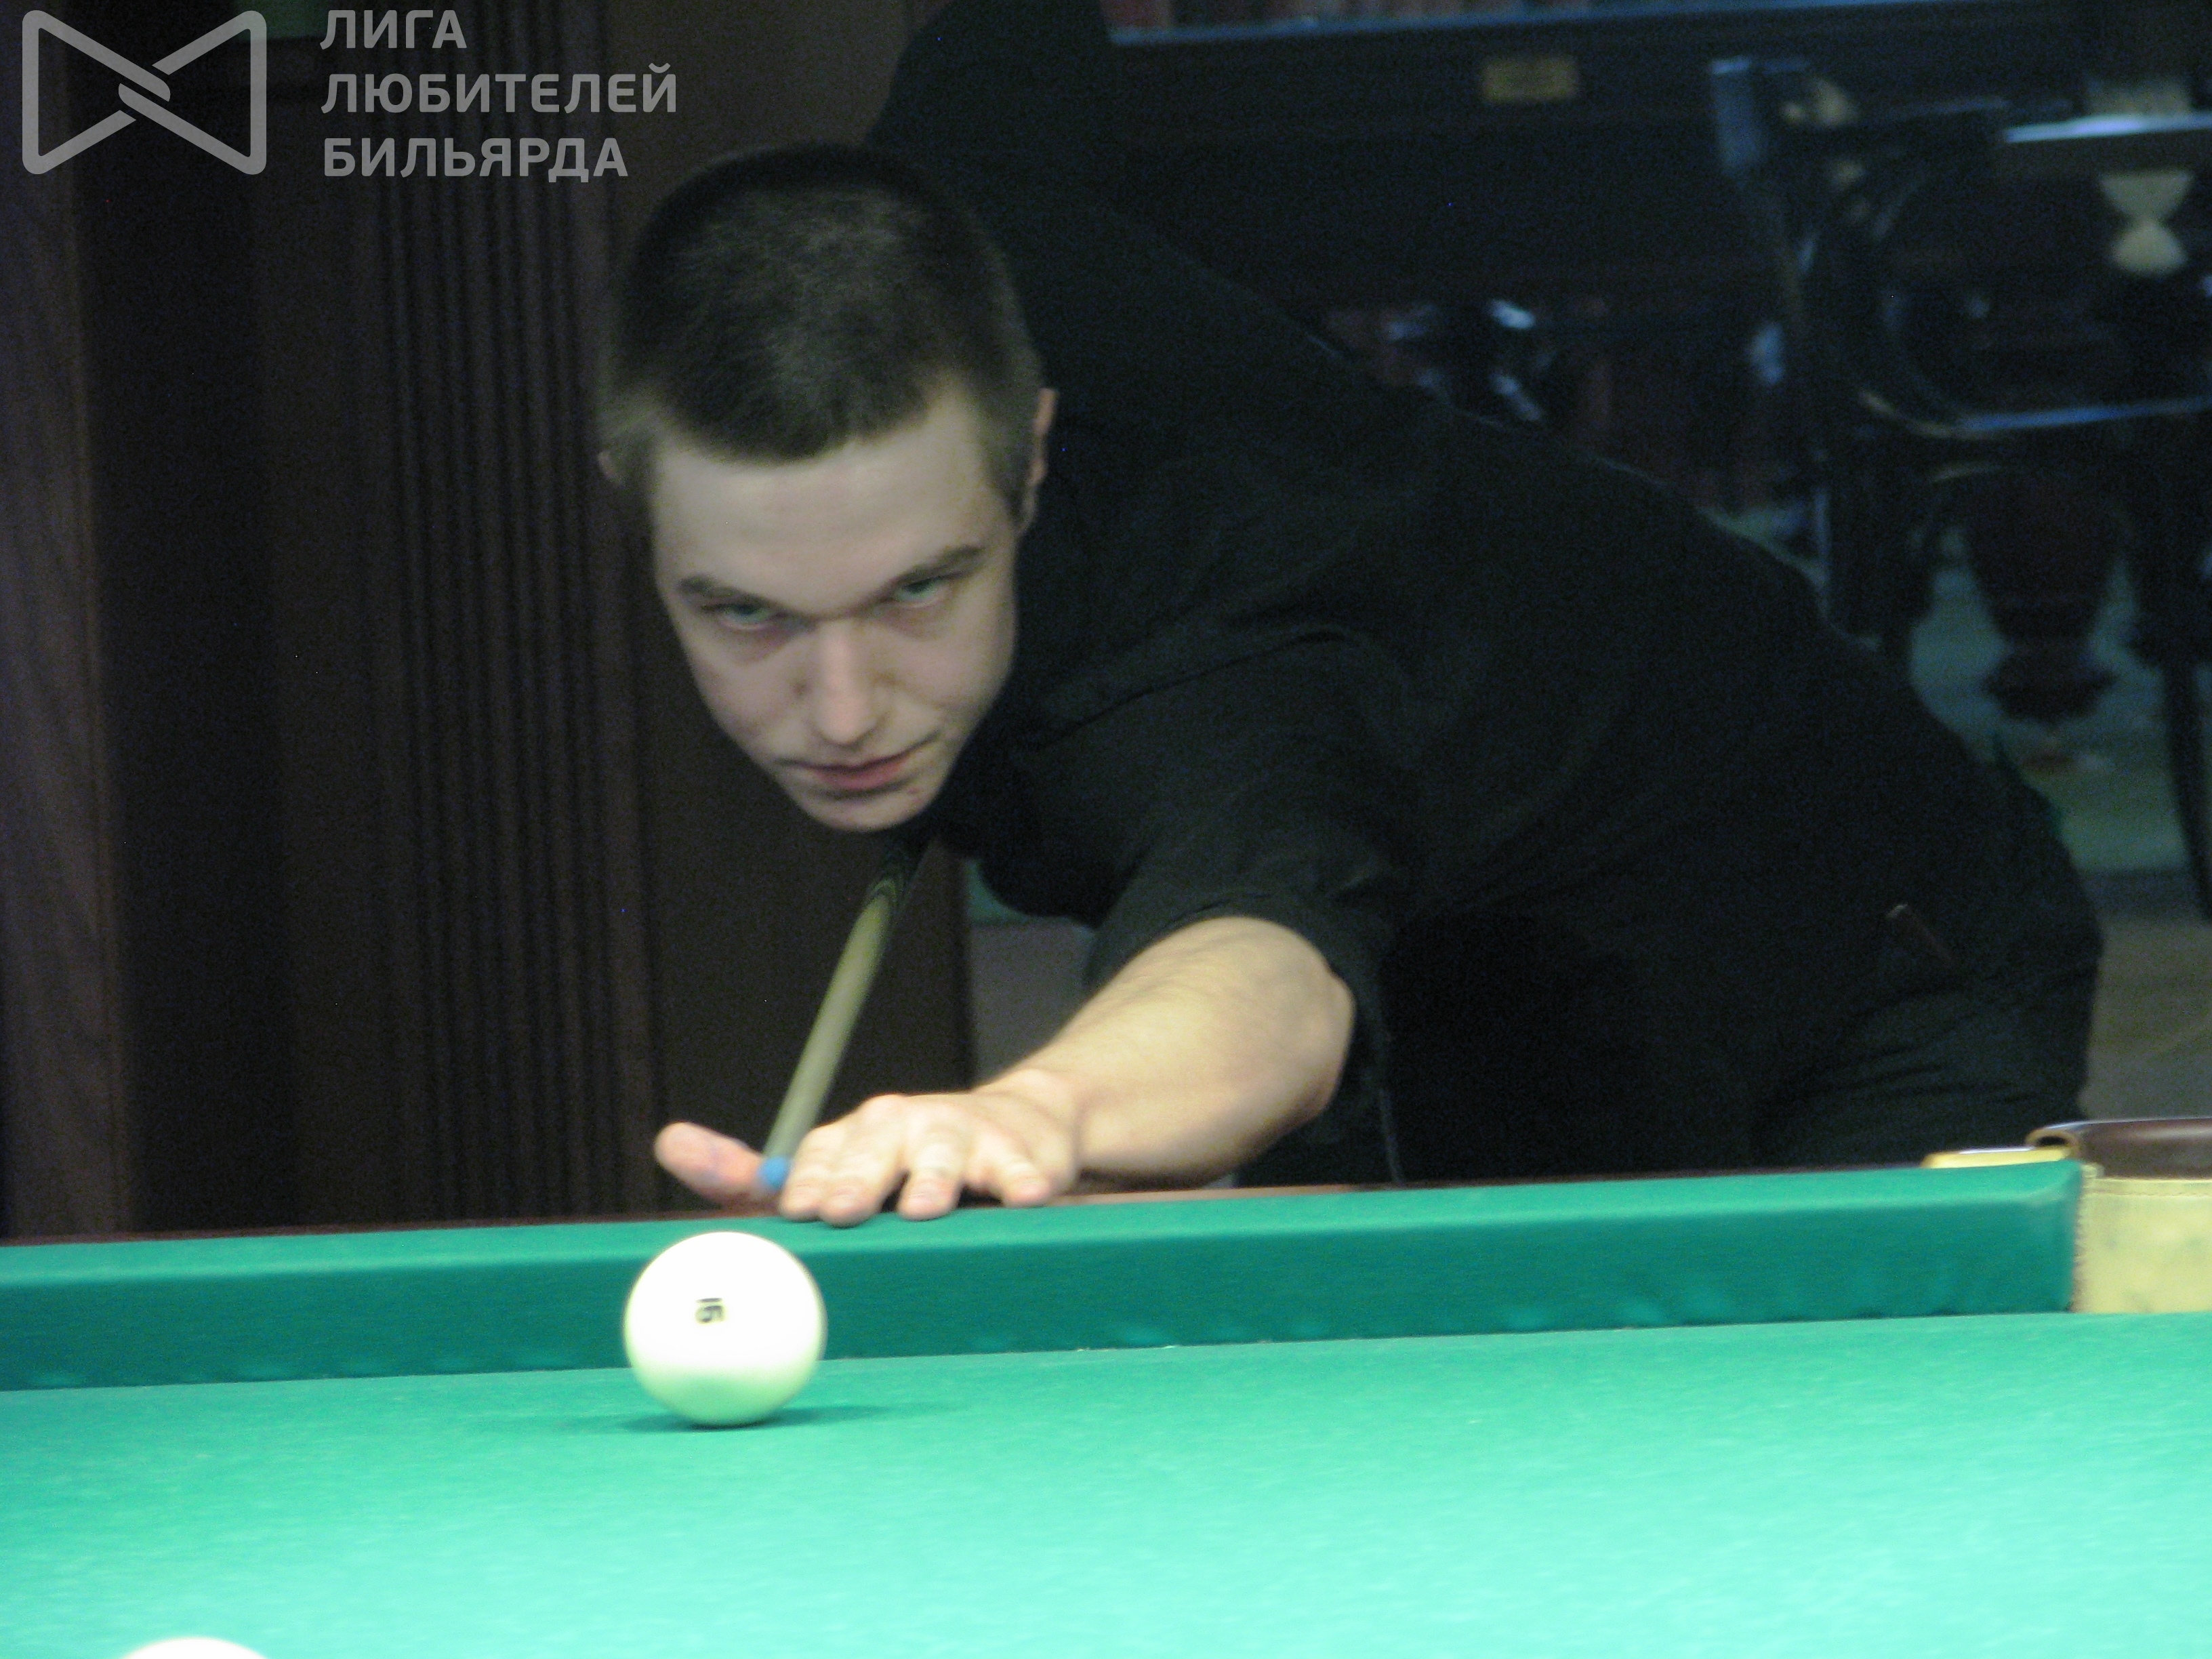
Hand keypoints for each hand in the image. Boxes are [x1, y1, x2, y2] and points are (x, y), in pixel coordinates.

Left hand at [654, 1073, 1081, 1224]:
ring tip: (925, 1209)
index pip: (819, 1154)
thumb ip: (748, 1174)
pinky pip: (1022, 1171)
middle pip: (875, 1147)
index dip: (807, 1181)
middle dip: (858, 1178)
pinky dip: (1023, 1183)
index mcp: (850, 1135)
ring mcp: (962, 1135)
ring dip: (934, 1182)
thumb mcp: (829, 1170)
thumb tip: (667, 1142)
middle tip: (843, 1211)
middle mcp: (902, 1125)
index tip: (795, 1210)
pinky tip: (1026, 1198)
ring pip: (943, 1155)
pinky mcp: (1022, 1154)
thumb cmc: (905, 1167)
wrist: (1016, 1130)